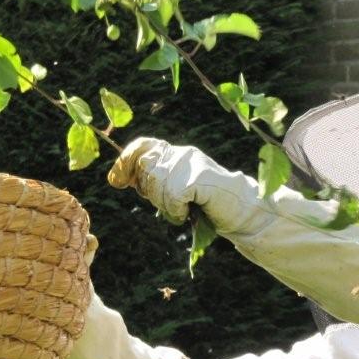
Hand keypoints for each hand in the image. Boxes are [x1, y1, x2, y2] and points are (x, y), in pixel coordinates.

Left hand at [107, 137, 258, 232]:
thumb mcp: (175, 189)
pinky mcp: (198, 177)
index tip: (116, 180)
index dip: (125, 161)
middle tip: (171, 205)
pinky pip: (173, 196)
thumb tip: (119, 177)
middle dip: (151, 193)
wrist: (242, 210)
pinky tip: (187, 213)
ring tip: (183, 211)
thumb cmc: (208, 204)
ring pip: (157, 185)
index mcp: (176, 153)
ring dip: (166, 206)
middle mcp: (182, 153)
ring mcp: (191, 163)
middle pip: (146, 169)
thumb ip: (153, 181)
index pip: (142, 145)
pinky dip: (176, 210)